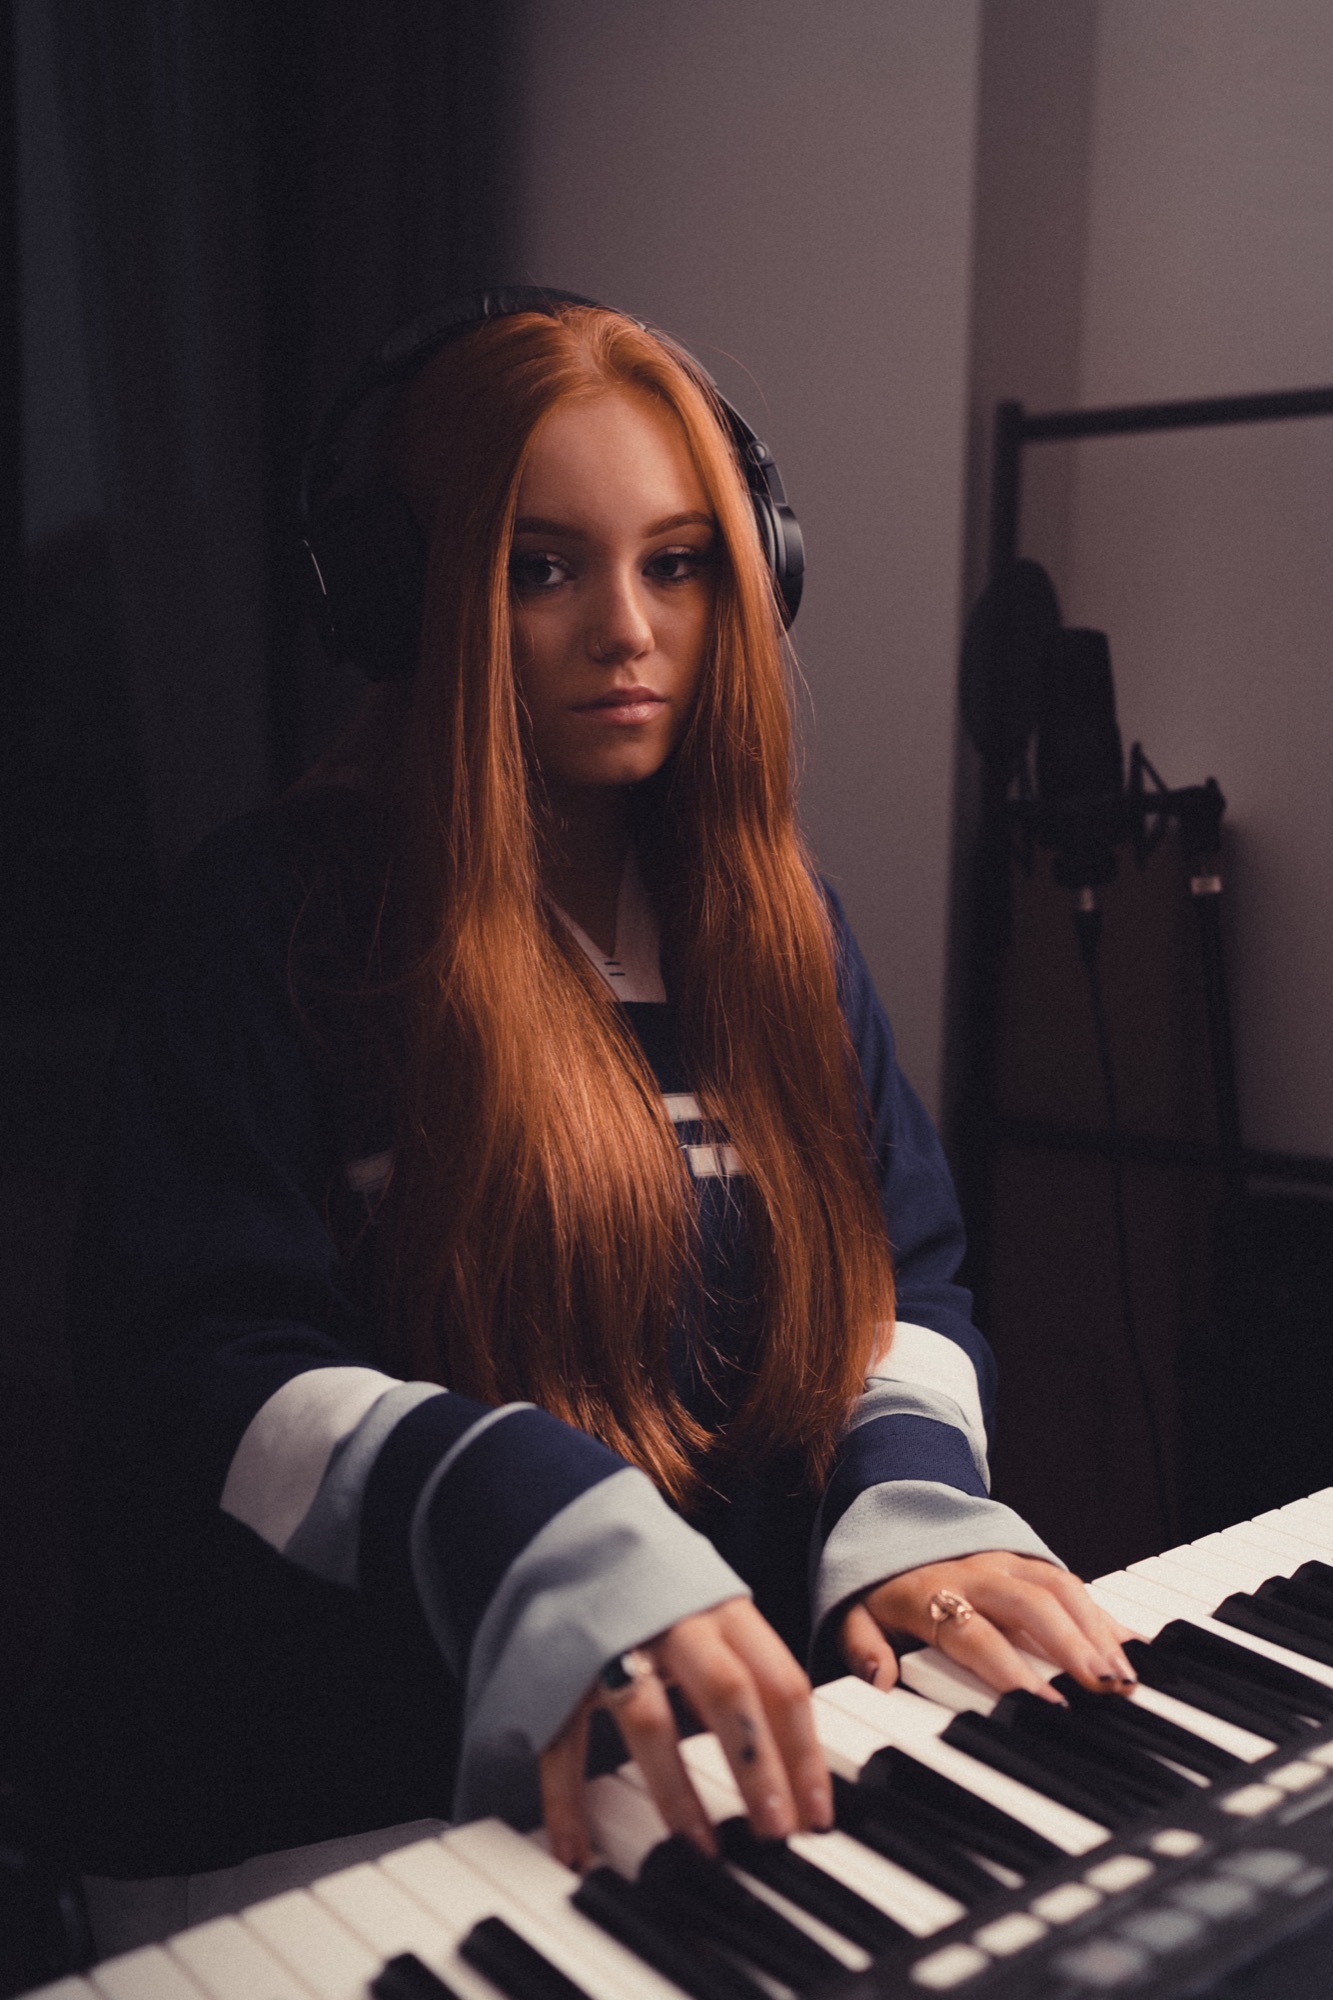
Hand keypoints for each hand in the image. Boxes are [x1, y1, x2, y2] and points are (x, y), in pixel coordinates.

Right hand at [539, 1596, 833, 1869]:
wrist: (569, 1528)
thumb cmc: (657, 1587)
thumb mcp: (712, 1608)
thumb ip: (747, 1666)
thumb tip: (793, 1748)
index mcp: (721, 1608)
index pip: (779, 1680)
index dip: (804, 1751)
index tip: (816, 1815)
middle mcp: (674, 1623)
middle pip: (727, 1692)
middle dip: (756, 1766)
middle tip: (776, 1834)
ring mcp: (613, 1644)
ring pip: (649, 1718)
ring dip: (677, 1790)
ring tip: (700, 1850)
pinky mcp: (559, 1668)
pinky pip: (563, 1739)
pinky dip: (567, 1798)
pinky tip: (578, 1849)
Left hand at [839, 1551, 1138, 1704]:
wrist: (894, 1524)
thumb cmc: (880, 1589)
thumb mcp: (853, 1615)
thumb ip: (861, 1646)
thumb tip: (879, 1679)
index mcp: (929, 1593)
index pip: (973, 1632)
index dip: (1008, 1668)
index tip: (1044, 1705)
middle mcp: (974, 1573)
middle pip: (1030, 1604)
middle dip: (1071, 1646)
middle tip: (1105, 1689)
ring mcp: (1007, 1563)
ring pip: (1060, 1588)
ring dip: (1097, 1631)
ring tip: (1127, 1677)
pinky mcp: (1030, 1562)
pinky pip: (1072, 1582)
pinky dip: (1105, 1615)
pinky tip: (1135, 1648)